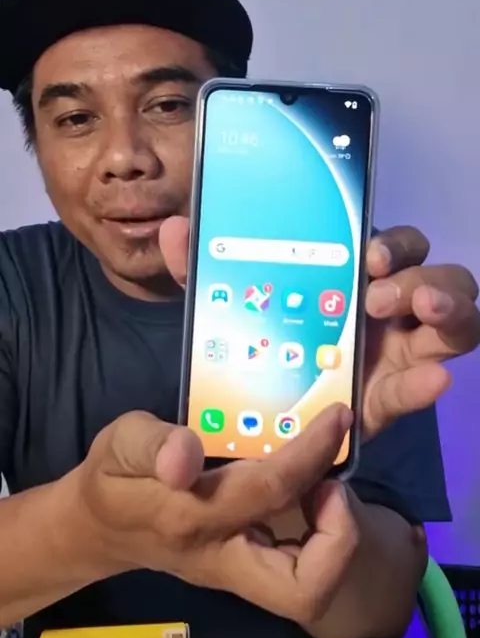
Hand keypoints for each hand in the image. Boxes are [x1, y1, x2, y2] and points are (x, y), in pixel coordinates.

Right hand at [74, 405, 358, 622]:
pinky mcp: (245, 568)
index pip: (268, 489)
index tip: (337, 416)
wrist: (100, 528)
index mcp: (190, 518)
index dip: (312, 451)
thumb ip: (150, 445)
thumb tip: (185, 456)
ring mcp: (236, 572)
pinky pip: (297, 569)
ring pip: (305, 590)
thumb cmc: (113, 478)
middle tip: (335, 483)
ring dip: (334, 539)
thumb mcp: (119, 444)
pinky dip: (319, 534)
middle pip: (302, 588)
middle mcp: (222, 557)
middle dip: (341, 538)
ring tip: (325, 483)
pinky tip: (309, 490)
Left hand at [159, 217, 479, 439]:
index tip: (369, 254)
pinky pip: (420, 386)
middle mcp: (387, 307)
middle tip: (380, 291)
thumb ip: (202, 268)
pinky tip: (432, 379)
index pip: (394, 245)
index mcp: (355, 275)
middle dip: (421, 276)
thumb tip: (177, 228)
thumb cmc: (257, 339)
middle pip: (436, 275)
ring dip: (446, 308)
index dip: (393, 243)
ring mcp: (398, 350)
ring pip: (455, 321)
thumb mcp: (225, 300)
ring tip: (419, 312)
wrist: (254, 409)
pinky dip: (427, 381)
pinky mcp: (391, 395)